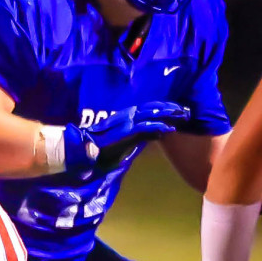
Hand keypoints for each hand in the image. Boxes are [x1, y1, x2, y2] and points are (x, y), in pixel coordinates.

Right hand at [62, 101, 189, 171]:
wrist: (77, 152)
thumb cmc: (94, 151)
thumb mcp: (119, 144)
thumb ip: (134, 139)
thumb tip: (152, 137)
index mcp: (123, 120)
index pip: (145, 111)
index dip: (160, 110)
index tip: (175, 110)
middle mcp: (124, 118)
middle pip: (150, 110)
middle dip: (167, 108)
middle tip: (183, 109)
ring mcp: (124, 124)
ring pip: (149, 115)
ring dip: (166, 114)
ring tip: (181, 114)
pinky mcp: (123, 132)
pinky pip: (143, 127)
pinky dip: (157, 127)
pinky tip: (169, 128)